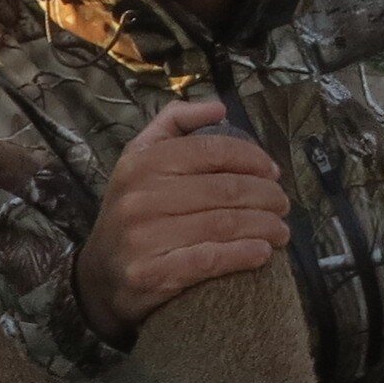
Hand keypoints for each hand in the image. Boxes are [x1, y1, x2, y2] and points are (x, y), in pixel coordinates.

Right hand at [76, 99, 290, 343]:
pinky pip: (209, 260)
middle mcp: (140, 197)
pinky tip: (263, 253)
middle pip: (224, 190)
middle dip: (266, 196)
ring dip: (264, 226)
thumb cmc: (132, 211)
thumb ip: (173, 124)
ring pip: (223, 224)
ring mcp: (144, 238)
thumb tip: (218, 108)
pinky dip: (243, 255)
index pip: (210, 150)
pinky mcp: (152, 274)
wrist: (100, 275)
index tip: (273, 172)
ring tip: (282, 230)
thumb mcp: (139, 159)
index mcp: (142, 163)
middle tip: (283, 205)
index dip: (251, 158)